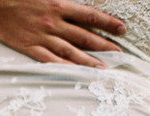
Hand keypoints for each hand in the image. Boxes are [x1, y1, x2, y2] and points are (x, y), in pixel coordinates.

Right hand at [0, 0, 126, 66]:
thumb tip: (72, 7)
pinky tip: (75, 75)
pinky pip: (50, 61)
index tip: (121, 29)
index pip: (89, 16)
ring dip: (88, 61)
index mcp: (59, 4)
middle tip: (117, 53)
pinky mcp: (28, 48)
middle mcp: (53, 22)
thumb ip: (59, 0)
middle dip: (103, 44)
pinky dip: (64, 68)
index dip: (107, 22)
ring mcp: (41, 37)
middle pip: (84, 36)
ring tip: (102, 69)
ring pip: (70, 51)